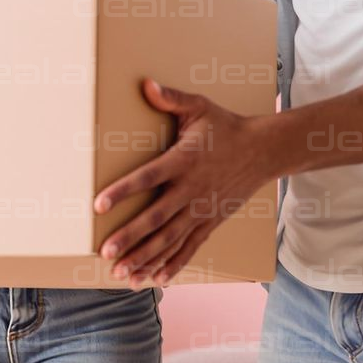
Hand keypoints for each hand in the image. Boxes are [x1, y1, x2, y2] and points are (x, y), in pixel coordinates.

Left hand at [93, 78, 275, 288]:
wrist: (263, 151)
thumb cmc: (225, 127)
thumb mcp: (199, 107)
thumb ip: (171, 98)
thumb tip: (146, 84)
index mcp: (183, 161)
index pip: (147, 178)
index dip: (123, 192)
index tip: (99, 205)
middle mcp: (191, 190)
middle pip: (156, 218)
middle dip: (130, 238)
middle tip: (105, 252)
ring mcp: (202, 210)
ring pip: (170, 239)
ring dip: (145, 257)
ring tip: (122, 274)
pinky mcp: (210, 222)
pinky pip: (190, 247)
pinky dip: (173, 264)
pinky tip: (156, 278)